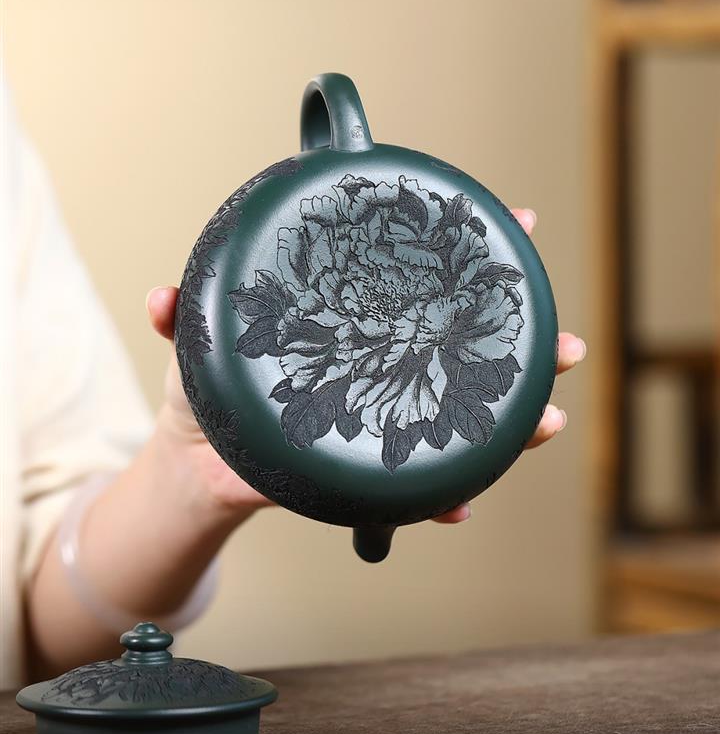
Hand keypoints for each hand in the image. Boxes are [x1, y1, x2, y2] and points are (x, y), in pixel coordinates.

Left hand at [147, 206, 584, 526]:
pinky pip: (411, 492)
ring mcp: (379, 422)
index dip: (471, 254)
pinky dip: (436, 502)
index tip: (520, 224)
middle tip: (571, 346)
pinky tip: (460, 509)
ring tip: (547, 420)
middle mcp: (380, 372)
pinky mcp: (361, 474)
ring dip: (511, 424)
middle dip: (528, 349)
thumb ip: (182, 314)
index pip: (420, 286)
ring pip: (460, 420)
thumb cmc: (203, 392)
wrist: (189, 466)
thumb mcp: (196, 344)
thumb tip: (162, 296)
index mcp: (354, 330)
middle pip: (466, 354)